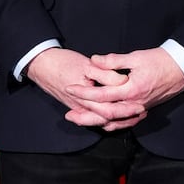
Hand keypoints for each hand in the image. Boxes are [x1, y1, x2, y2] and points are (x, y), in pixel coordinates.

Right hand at [24, 47, 144, 128]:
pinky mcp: (76, 105)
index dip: (126, 110)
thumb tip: (122, 80)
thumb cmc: (63, 63)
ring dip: (118, 120)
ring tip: (134, 116)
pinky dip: (106, 118)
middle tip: (142, 112)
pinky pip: (93, 116)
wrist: (41, 65)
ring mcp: (78, 107)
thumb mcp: (86, 65)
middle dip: (126, 118)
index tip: (141, 105)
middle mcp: (82, 107)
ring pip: (100, 120)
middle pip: (107, 119)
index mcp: (85, 98)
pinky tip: (116, 115)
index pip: (110, 110)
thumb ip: (105, 73)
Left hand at [63, 46, 183, 131]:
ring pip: (114, 121)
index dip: (84, 92)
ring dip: (95, 122)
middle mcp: (134, 103)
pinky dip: (111, 123)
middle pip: (104, 115)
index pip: (102, 95)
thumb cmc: (160, 60)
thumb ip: (113, 61)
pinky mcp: (142, 109)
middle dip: (85, 115)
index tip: (70, 88)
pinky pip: (124, 121)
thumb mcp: (136, 57)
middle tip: (68, 113)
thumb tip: (94, 60)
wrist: (182, 68)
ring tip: (80, 120)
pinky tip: (101, 121)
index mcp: (132, 89)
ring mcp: (139, 108)